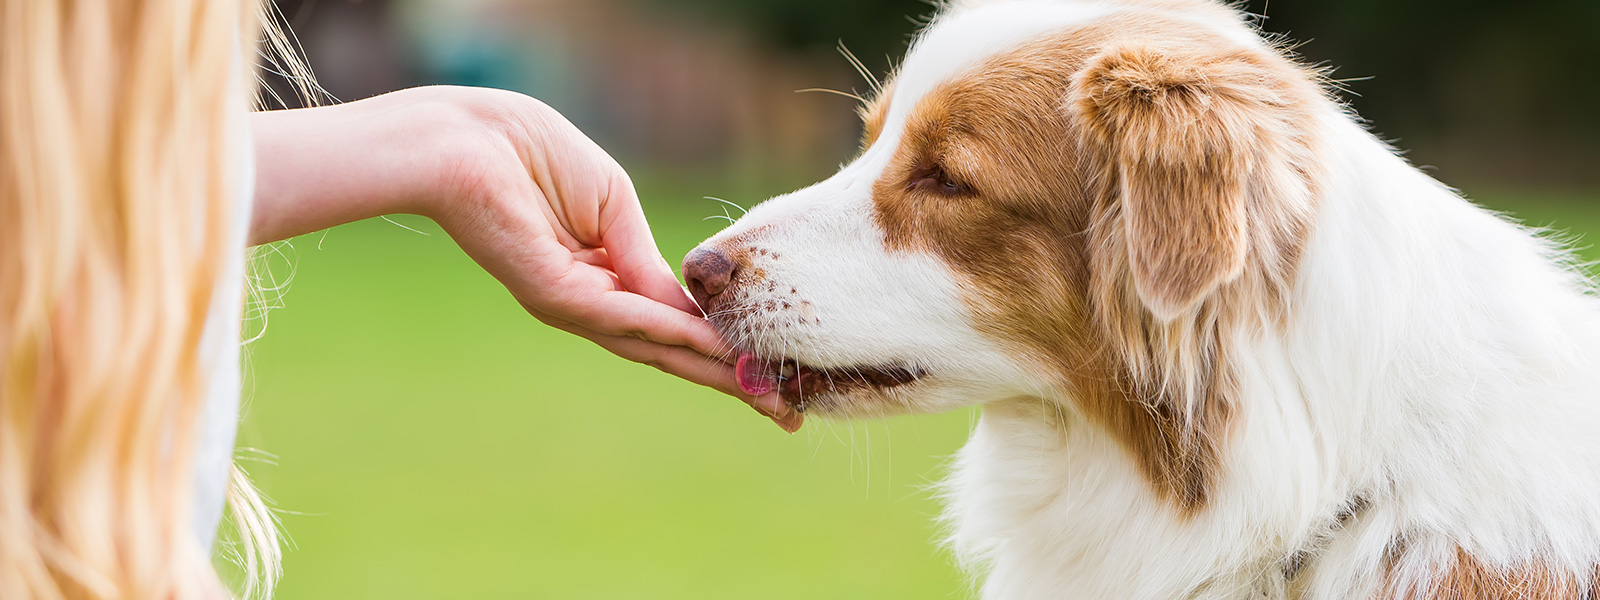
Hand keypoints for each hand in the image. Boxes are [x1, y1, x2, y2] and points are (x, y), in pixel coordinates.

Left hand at [251, 86, 796, 430]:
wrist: (464, 139)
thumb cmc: (529, 154)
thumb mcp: (612, 205)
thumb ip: (646, 256)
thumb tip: (687, 305)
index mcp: (602, 278)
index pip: (671, 324)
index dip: (722, 348)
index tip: (771, 373)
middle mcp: (588, 303)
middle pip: (668, 352)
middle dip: (728, 381)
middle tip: (784, 416)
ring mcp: (570, 304)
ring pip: (653, 346)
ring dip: (713, 369)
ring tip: (764, 393)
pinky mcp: (553, 294)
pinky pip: (624, 318)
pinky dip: (671, 332)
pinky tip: (712, 346)